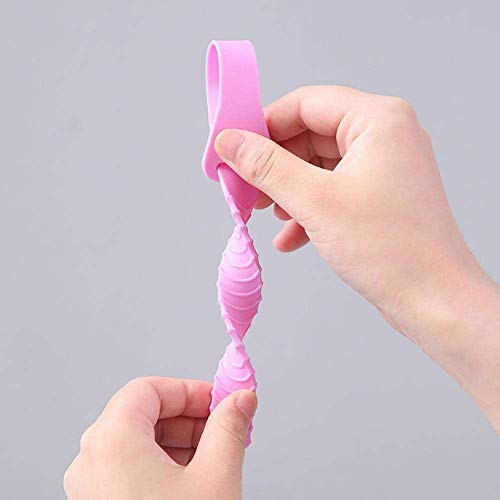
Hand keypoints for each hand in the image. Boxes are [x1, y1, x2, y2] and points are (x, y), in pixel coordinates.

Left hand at [64, 377, 256, 498]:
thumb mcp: (216, 477)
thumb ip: (229, 427)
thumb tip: (241, 400)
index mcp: (112, 442)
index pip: (148, 389)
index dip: (188, 389)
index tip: (218, 398)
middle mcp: (92, 462)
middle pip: (142, 414)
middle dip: (189, 416)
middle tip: (223, 424)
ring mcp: (92, 488)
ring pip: (137, 442)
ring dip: (179, 440)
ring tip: (215, 454)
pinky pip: (130, 468)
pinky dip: (163, 463)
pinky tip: (193, 479)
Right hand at [214, 86, 499, 430]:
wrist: (434, 300)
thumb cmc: (388, 248)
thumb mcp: (315, 201)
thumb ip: (266, 167)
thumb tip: (228, 141)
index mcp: (377, 120)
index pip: (305, 104)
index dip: (263, 125)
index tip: (233, 148)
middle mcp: (385, 135)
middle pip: (310, 135)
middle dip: (275, 166)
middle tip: (246, 189)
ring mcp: (384, 166)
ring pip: (319, 166)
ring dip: (289, 190)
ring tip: (268, 215)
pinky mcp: (380, 195)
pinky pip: (333, 190)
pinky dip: (309, 209)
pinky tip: (291, 238)